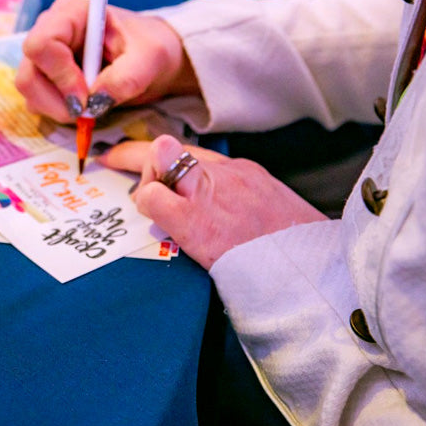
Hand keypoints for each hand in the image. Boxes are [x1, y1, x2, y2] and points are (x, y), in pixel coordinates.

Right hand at [15, 0, 198, 122]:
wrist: (150, 59)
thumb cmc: (150, 48)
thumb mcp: (151, 59)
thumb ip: (127, 77)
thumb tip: (96, 100)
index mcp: (71, 12)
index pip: (43, 44)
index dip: (60, 75)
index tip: (86, 97)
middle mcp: (49, 28)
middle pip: (29, 72)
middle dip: (56, 99)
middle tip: (86, 111)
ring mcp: (44, 54)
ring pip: (29, 89)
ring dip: (57, 108)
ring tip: (89, 109)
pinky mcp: (44, 75)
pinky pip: (36, 100)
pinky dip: (57, 111)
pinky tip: (83, 106)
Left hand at [103, 135, 326, 269]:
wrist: (313, 275)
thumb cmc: (295, 255)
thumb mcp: (274, 215)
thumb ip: (242, 203)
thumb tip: (220, 210)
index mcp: (248, 174)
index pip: (196, 153)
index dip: (168, 156)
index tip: (154, 156)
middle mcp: (227, 173)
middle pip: (171, 150)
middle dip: (139, 155)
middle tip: (113, 157)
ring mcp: (210, 191)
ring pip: (159, 163)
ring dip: (144, 180)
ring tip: (140, 199)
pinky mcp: (195, 218)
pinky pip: (152, 197)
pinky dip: (144, 202)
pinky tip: (149, 215)